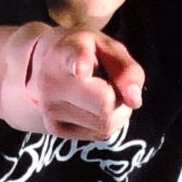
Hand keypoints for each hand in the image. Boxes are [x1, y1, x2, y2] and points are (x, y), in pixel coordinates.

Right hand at [27, 27, 144, 141]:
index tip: (81, 69)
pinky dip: (107, 122)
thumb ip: (127, 68)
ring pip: (105, 123)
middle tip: (109, 82)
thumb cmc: (85, 53)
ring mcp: (50, 108)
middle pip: (105, 103)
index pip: (73, 58)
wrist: (46, 63)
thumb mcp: (108, 48)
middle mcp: (51, 82)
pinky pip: (99, 133)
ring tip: (100, 93)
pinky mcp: (55, 129)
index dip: (80, 64)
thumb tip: (134, 101)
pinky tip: (94, 106)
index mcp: (65, 52)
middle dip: (118, 97)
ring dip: (115, 111)